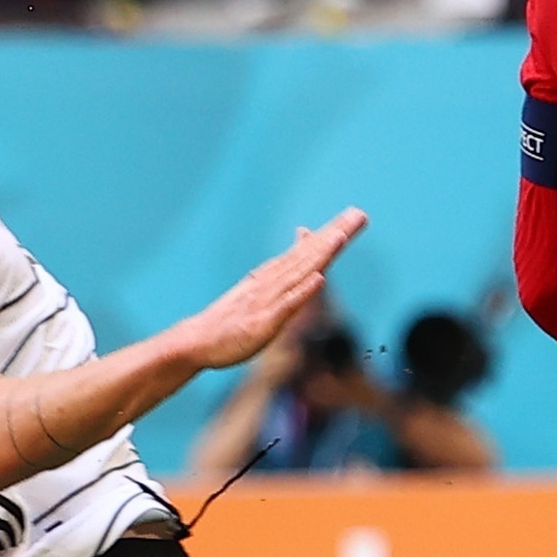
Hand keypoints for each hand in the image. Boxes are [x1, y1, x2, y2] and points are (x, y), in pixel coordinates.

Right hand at [177, 211, 369, 372]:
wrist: (196, 341)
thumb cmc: (231, 319)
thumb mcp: (258, 292)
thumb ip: (279, 275)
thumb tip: (291, 255)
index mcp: (273, 276)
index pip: (308, 250)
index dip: (332, 233)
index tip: (354, 215)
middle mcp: (273, 282)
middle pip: (310, 254)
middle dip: (335, 234)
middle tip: (360, 215)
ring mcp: (268, 300)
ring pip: (300, 273)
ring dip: (320, 254)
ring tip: (341, 236)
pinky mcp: (264, 321)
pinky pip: (287, 305)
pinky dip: (303, 291)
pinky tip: (320, 278)